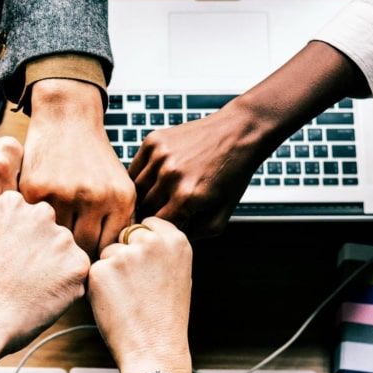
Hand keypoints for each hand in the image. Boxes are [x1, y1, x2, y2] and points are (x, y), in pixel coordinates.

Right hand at [0, 190, 87, 372]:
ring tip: (31, 293)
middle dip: (44, 255)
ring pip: (69, 254)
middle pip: (54, 230)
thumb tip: (11, 227)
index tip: (17, 259)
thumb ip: (1, 228)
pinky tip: (44, 301)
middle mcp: (39, 214)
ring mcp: (60, 240)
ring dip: (56, 273)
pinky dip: (68, 291)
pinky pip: (81, 277)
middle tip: (24, 281)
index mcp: (10, 203)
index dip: (27, 240)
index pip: (33, 211)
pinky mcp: (77, 268)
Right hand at [19, 78, 135, 255]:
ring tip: (50, 244)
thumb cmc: (94, 158)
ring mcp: (64, 193)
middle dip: (76, 254)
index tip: (88, 258)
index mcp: (121, 198)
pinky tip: (36, 224)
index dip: (98, 258)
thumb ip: (118, 221)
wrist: (67, 117)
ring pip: (58, 239)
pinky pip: (36, 222)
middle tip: (66, 256)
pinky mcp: (36, 189)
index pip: (109, 248)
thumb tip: (112, 262)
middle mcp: (95, 197)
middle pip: (85, 249)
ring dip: (53, 242)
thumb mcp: (118, 185)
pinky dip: (35, 225)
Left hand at [88, 217, 192, 372]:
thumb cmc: (166, 317)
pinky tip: (115, 304)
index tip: (146, 263)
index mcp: (175, 240)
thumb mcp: (178, 273)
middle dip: (126, 254)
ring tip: (128, 298)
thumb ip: (162, 249)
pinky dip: (99, 286)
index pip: (148, 223)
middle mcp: (151, 242)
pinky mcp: (101, 270)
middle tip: (137, 286)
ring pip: (108, 253)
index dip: (142, 243)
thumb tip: (139, 234)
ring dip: (111, 270)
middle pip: (126, 235)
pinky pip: (94, 270)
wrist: (154, 348)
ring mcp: (125, 255)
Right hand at [129, 100, 264, 237]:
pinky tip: (155, 180)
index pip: (157, 226)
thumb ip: (196, 234)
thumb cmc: (232, 175)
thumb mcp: (222, 214)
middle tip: (162, 213)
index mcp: (187, 197)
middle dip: (152, 214)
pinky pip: (134, 169)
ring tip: (159, 198)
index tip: (166, 228)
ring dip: (144, 197)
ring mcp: (160, 156)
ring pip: (135, 189)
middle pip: (144, 208)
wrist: (238, 132)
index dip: (161, 230)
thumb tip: (168, 239)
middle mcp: (170, 175)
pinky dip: (140, 178)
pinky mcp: (153, 141)